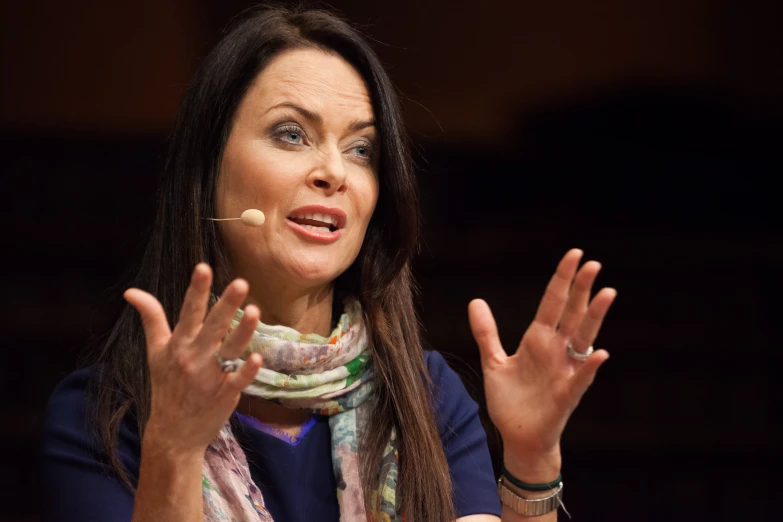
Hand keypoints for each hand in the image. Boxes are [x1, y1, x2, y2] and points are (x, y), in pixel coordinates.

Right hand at [124, 263, 262, 455]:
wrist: (172, 433)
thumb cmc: (166, 386)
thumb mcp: (155, 352)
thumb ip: (150, 319)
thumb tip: (131, 291)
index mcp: (178, 345)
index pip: (188, 312)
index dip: (196, 290)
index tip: (203, 267)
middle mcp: (194, 358)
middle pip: (213, 326)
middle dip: (227, 304)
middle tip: (241, 282)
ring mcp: (210, 377)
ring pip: (230, 350)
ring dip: (243, 332)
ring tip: (255, 311)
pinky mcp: (225, 394)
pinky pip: (237, 380)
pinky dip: (246, 370)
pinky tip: (257, 357)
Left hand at [468, 249, 615, 477]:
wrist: (517, 437)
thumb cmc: (510, 400)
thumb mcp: (494, 362)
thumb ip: (486, 332)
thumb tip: (475, 300)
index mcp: (538, 340)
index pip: (553, 303)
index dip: (562, 279)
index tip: (575, 254)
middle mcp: (556, 351)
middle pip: (572, 314)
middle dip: (581, 289)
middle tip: (594, 264)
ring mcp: (564, 372)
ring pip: (583, 339)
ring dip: (594, 317)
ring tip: (607, 293)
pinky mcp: (566, 396)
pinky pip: (581, 379)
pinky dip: (590, 367)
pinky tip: (601, 353)